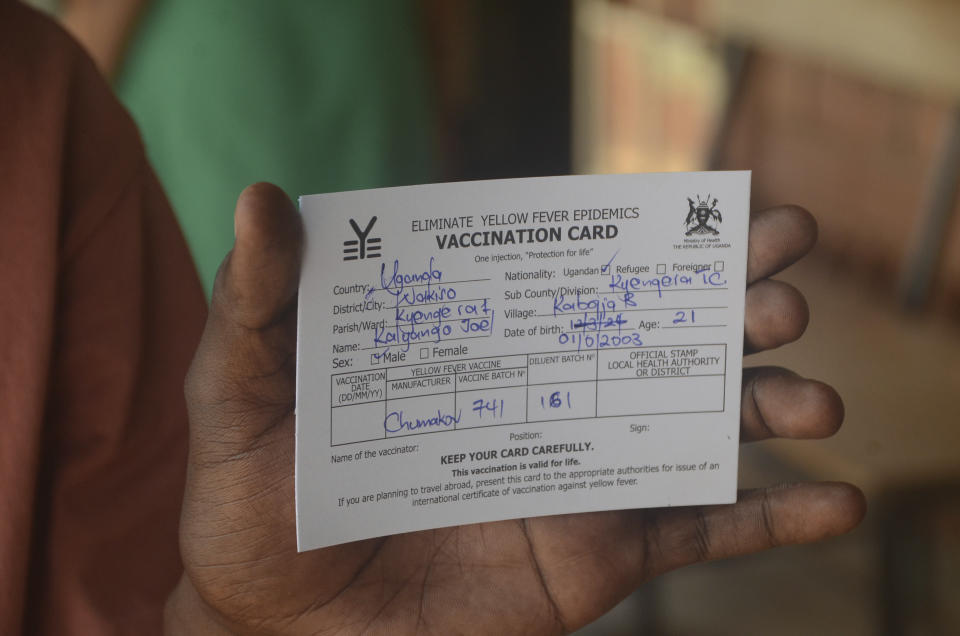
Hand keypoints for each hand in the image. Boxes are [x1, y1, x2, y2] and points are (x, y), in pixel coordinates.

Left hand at [166, 183, 864, 633]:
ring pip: (692, 427)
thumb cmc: (249, 508)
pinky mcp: (593, 555)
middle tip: (781, 289)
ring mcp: (573, 477)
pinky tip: (836, 502)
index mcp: (474, 346)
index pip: (571, 274)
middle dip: (729, 308)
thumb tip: (264, 198)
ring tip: (814, 397)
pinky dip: (771, 519)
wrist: (274, 632)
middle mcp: (537, 398)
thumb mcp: (237, 393)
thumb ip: (257, 302)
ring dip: (766, 403)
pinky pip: (697, 535)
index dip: (648, 242)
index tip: (720, 210)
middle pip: (652, 338)